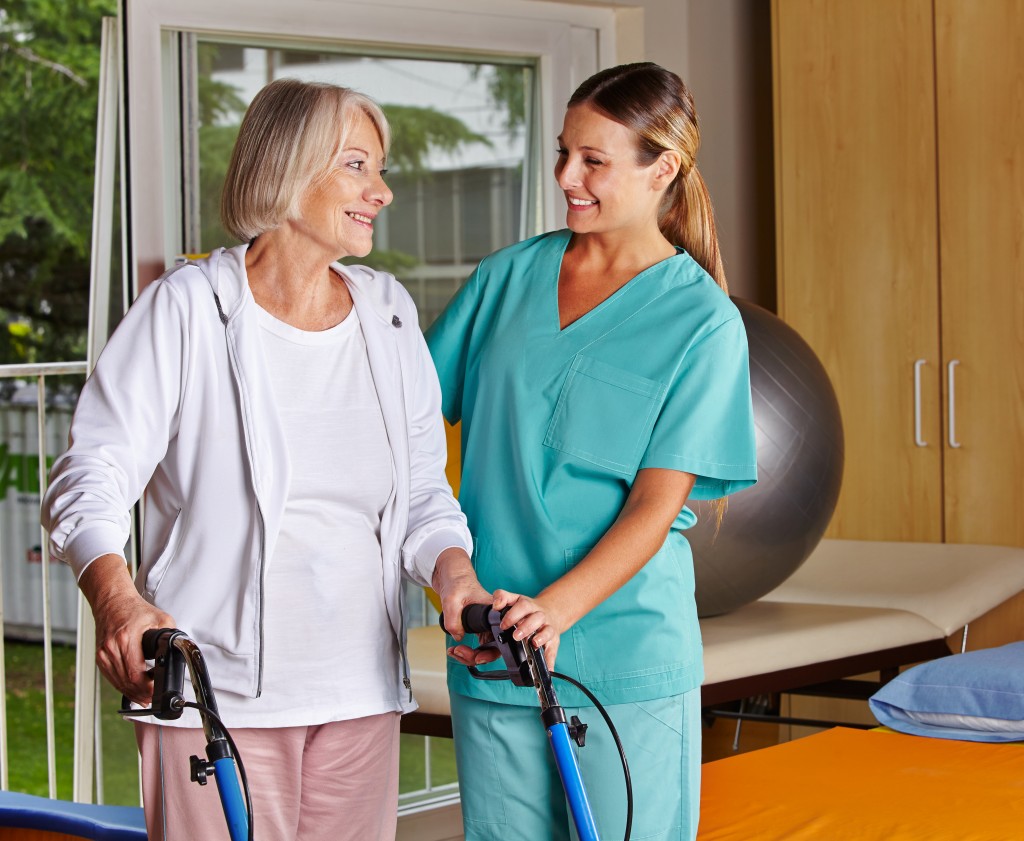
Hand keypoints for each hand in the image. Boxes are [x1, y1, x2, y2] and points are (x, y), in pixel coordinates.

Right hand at [79, 555, 175, 704]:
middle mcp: (111, 648)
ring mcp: (102, 654)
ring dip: (132, 692)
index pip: (134, 674)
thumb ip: (172, 636)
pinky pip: (111, 678)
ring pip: (118, 683)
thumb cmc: (135, 609)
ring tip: (145, 697)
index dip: (146, 688)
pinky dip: (122, 685)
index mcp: (125, 639)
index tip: (156, 691)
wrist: (112, 601)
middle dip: (141, 694)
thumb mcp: (161, 618)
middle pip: (126, 682)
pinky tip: (133, 689)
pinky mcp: (99, 657)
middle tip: (153, 698)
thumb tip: (180, 650)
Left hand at [431, 548, 500, 666]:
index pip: (500, 639)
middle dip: (475, 656)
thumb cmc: (459, 583)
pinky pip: (478, 647)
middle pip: (493, 649)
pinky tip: (454, 649)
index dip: (489, 652)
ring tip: (454, 651)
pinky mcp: (480, 629)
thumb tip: (458, 637)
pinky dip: (467, 652)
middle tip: (459, 652)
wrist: (454, 578)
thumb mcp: (452, 599)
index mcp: (495, 612)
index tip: (476, 656)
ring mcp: (488, 627)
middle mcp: (494, 621)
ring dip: (469, 656)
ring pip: (485, 651)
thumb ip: (453, 620)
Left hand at [493, 589, 563, 670]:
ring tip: (534, 644)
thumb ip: (502, 597)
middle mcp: (540, 615)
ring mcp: (548, 628)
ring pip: (547, 631)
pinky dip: (550, 660)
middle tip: (515, 636)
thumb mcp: (515, 599)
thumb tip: (495, 605)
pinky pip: (553, 651)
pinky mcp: (554, 641)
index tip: (503, 625)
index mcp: (529, 605)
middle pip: (536, 618)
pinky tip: (548, 668)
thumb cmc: (528, 609)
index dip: (513, 615)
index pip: (522, 606)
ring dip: (541, 638)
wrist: (552, 611)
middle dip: (526, 627)